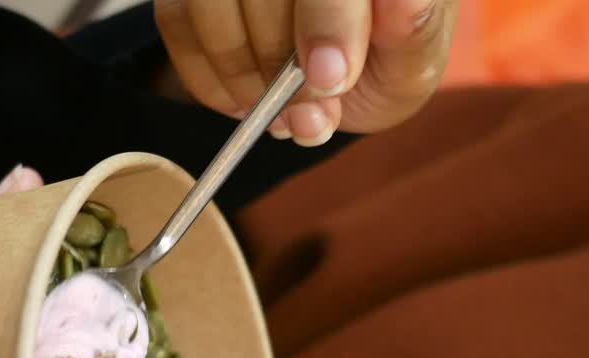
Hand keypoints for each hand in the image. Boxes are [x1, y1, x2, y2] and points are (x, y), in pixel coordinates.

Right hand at [154, 0, 456, 145]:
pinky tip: (244, 100)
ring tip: (280, 115)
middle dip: (278, 59)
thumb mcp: (413, 61)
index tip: (329, 78)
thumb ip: (411, 31)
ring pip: (210, 0)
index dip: (327, 19)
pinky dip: (206, 74)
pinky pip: (175, 18)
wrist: (336, 68)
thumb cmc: (380, 58)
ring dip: (240, 70)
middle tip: (309, 116)